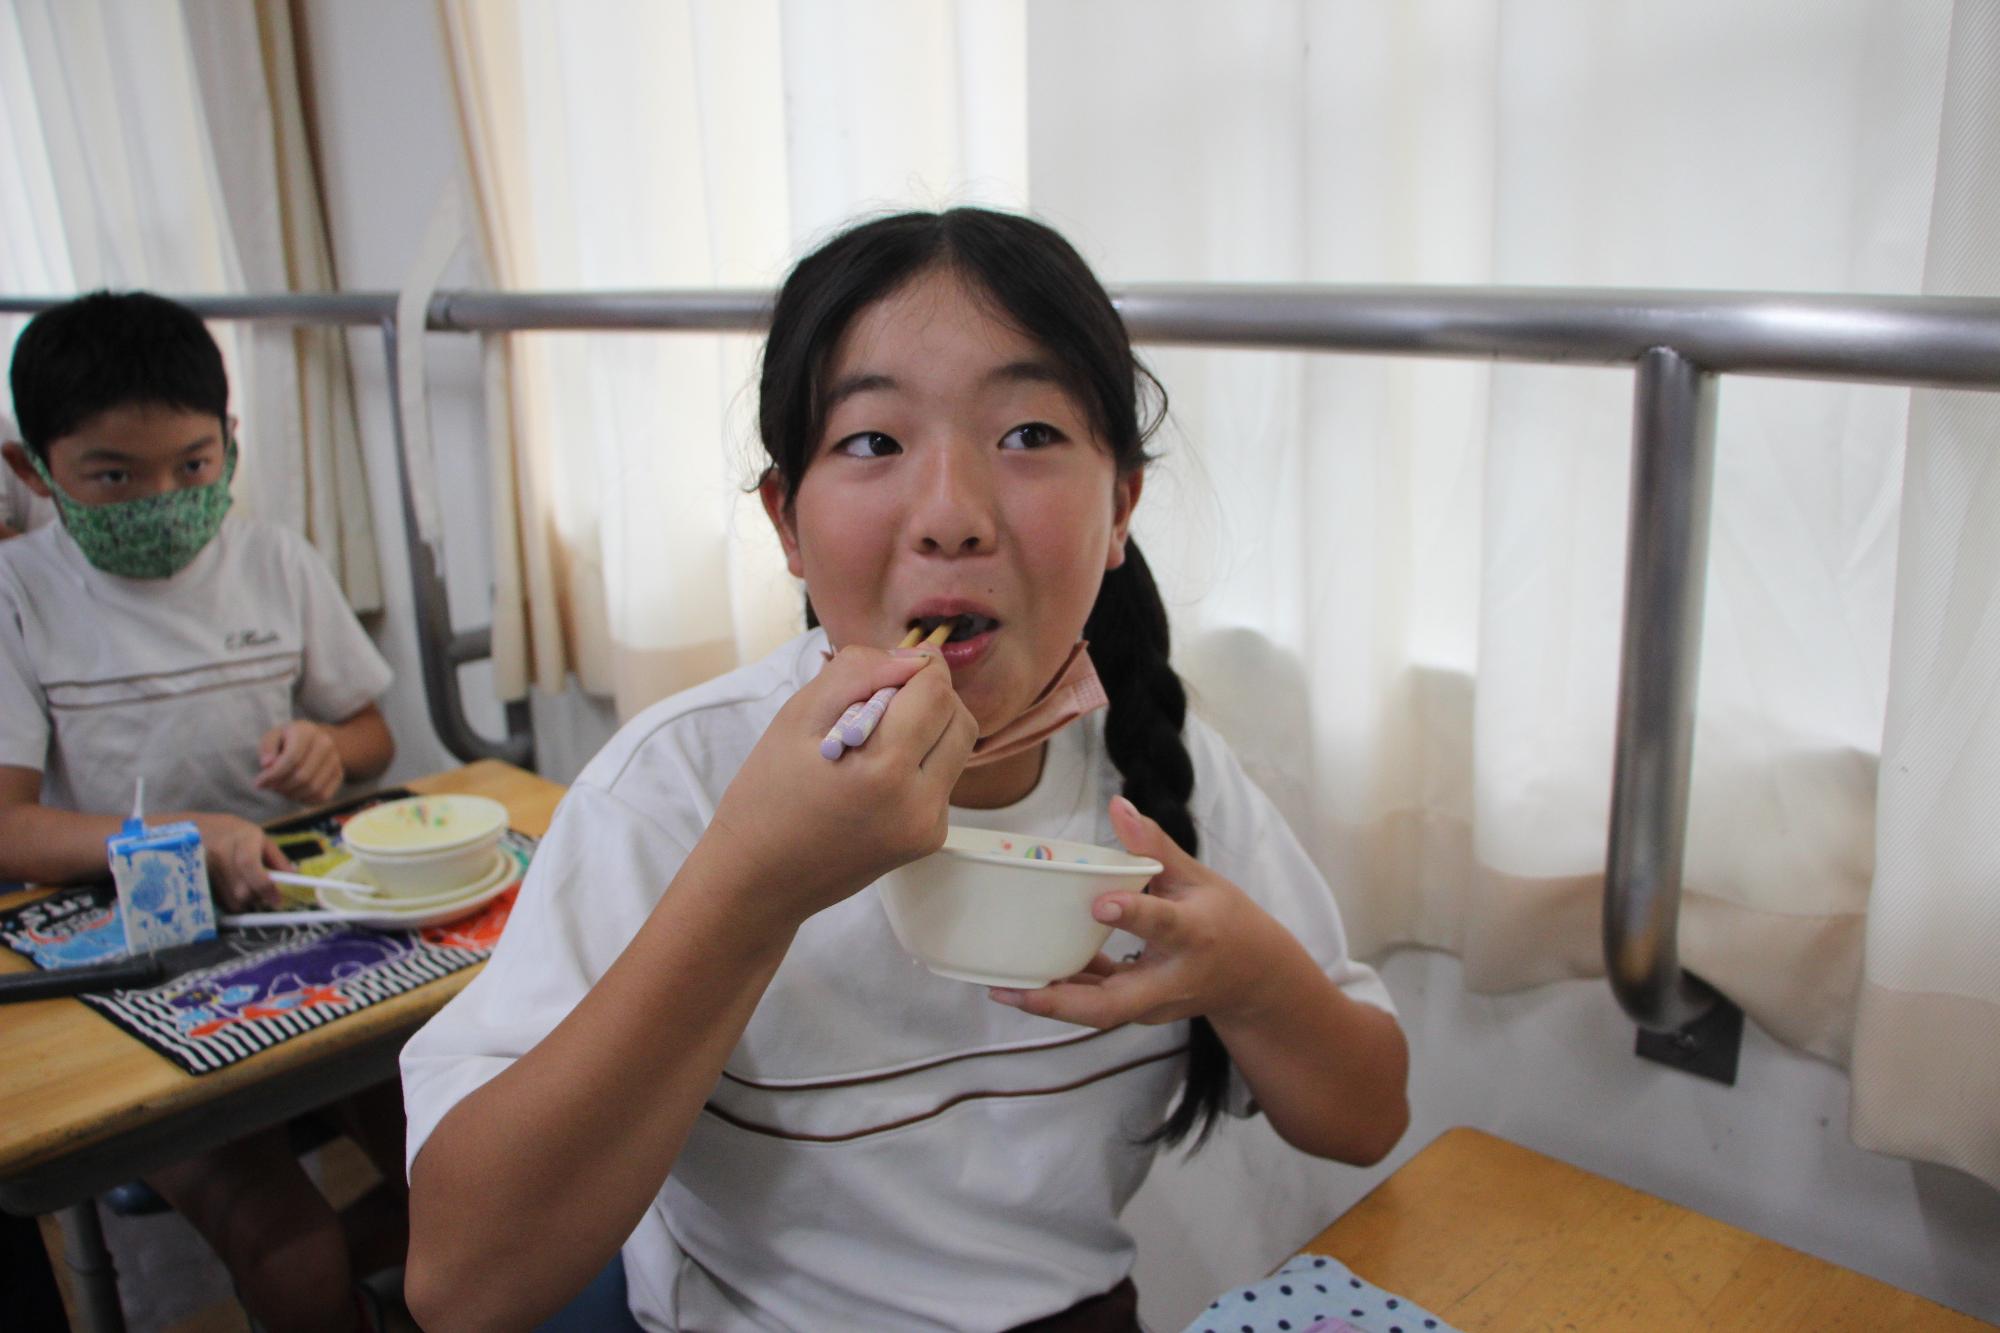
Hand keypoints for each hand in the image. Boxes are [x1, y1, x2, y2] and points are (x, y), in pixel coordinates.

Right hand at [182, 812, 292, 911]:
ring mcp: (203, 867)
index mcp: (240, 838)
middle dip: (257, 898)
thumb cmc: (233, 833)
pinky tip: (230, 888)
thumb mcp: (260, 838)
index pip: (250, 866)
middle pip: (240, 890)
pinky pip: (218, 901)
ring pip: (229, 900)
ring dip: (243, 902)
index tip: (277, 901)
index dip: (264, 886)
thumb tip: (294, 878)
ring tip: (245, 886)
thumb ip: (278, 859)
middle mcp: (219, 852)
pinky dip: (228, 900)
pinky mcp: (194, 880)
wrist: (192, 828)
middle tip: (263, 893)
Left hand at [255, 720, 344, 804]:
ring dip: (292, 795)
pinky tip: (294, 793)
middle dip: (282, 787)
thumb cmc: (287, 740)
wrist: (314, 740)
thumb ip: (267, 747)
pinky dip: (306, 800)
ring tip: (282, 789)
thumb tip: (267, 764)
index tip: (259, 783)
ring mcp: (335, 760)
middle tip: (271, 787)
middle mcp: (326, 744)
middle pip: (303, 776)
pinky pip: (323, 796)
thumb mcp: (273, 736)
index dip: (273, 775)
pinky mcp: (339, 774)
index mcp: (307, 731)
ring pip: (313, 788)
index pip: (291, 759)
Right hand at [702, 646, 977, 930]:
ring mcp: (929, 826)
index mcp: (884, 768)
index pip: (936, 689)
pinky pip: (943, 779)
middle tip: (875, 704)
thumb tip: (914, 657)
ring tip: (873, 740)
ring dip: (927, 727)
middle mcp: (919, 803)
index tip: (879, 674)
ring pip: (957, 746)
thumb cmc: (767, 795)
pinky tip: (874, 776)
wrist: (760, 878)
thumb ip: (859, 673)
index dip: (912, 668)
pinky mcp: (929, 840)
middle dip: (926, 696)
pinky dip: (919, 762)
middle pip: (958, 716)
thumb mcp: (797, 717)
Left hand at [989, 795, 1297, 1027]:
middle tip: (1014, 988)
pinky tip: (1024, 978)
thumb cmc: (1225, 919)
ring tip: (1000, 986)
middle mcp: (1171, 979)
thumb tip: (1118, 804)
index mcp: (1193, 934)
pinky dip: (1064, 993)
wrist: (1254, 978)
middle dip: (1061, 1001)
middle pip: (1114, 1004)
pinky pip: (1097, 1004)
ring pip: (1098, 1012)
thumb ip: (1154, 846)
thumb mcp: (1198, 876)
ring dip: (1050, 1002)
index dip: (1133, 916)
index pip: (1163, 926)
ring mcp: (1153, 1003)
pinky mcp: (1139, 1011)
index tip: (1100, 904)